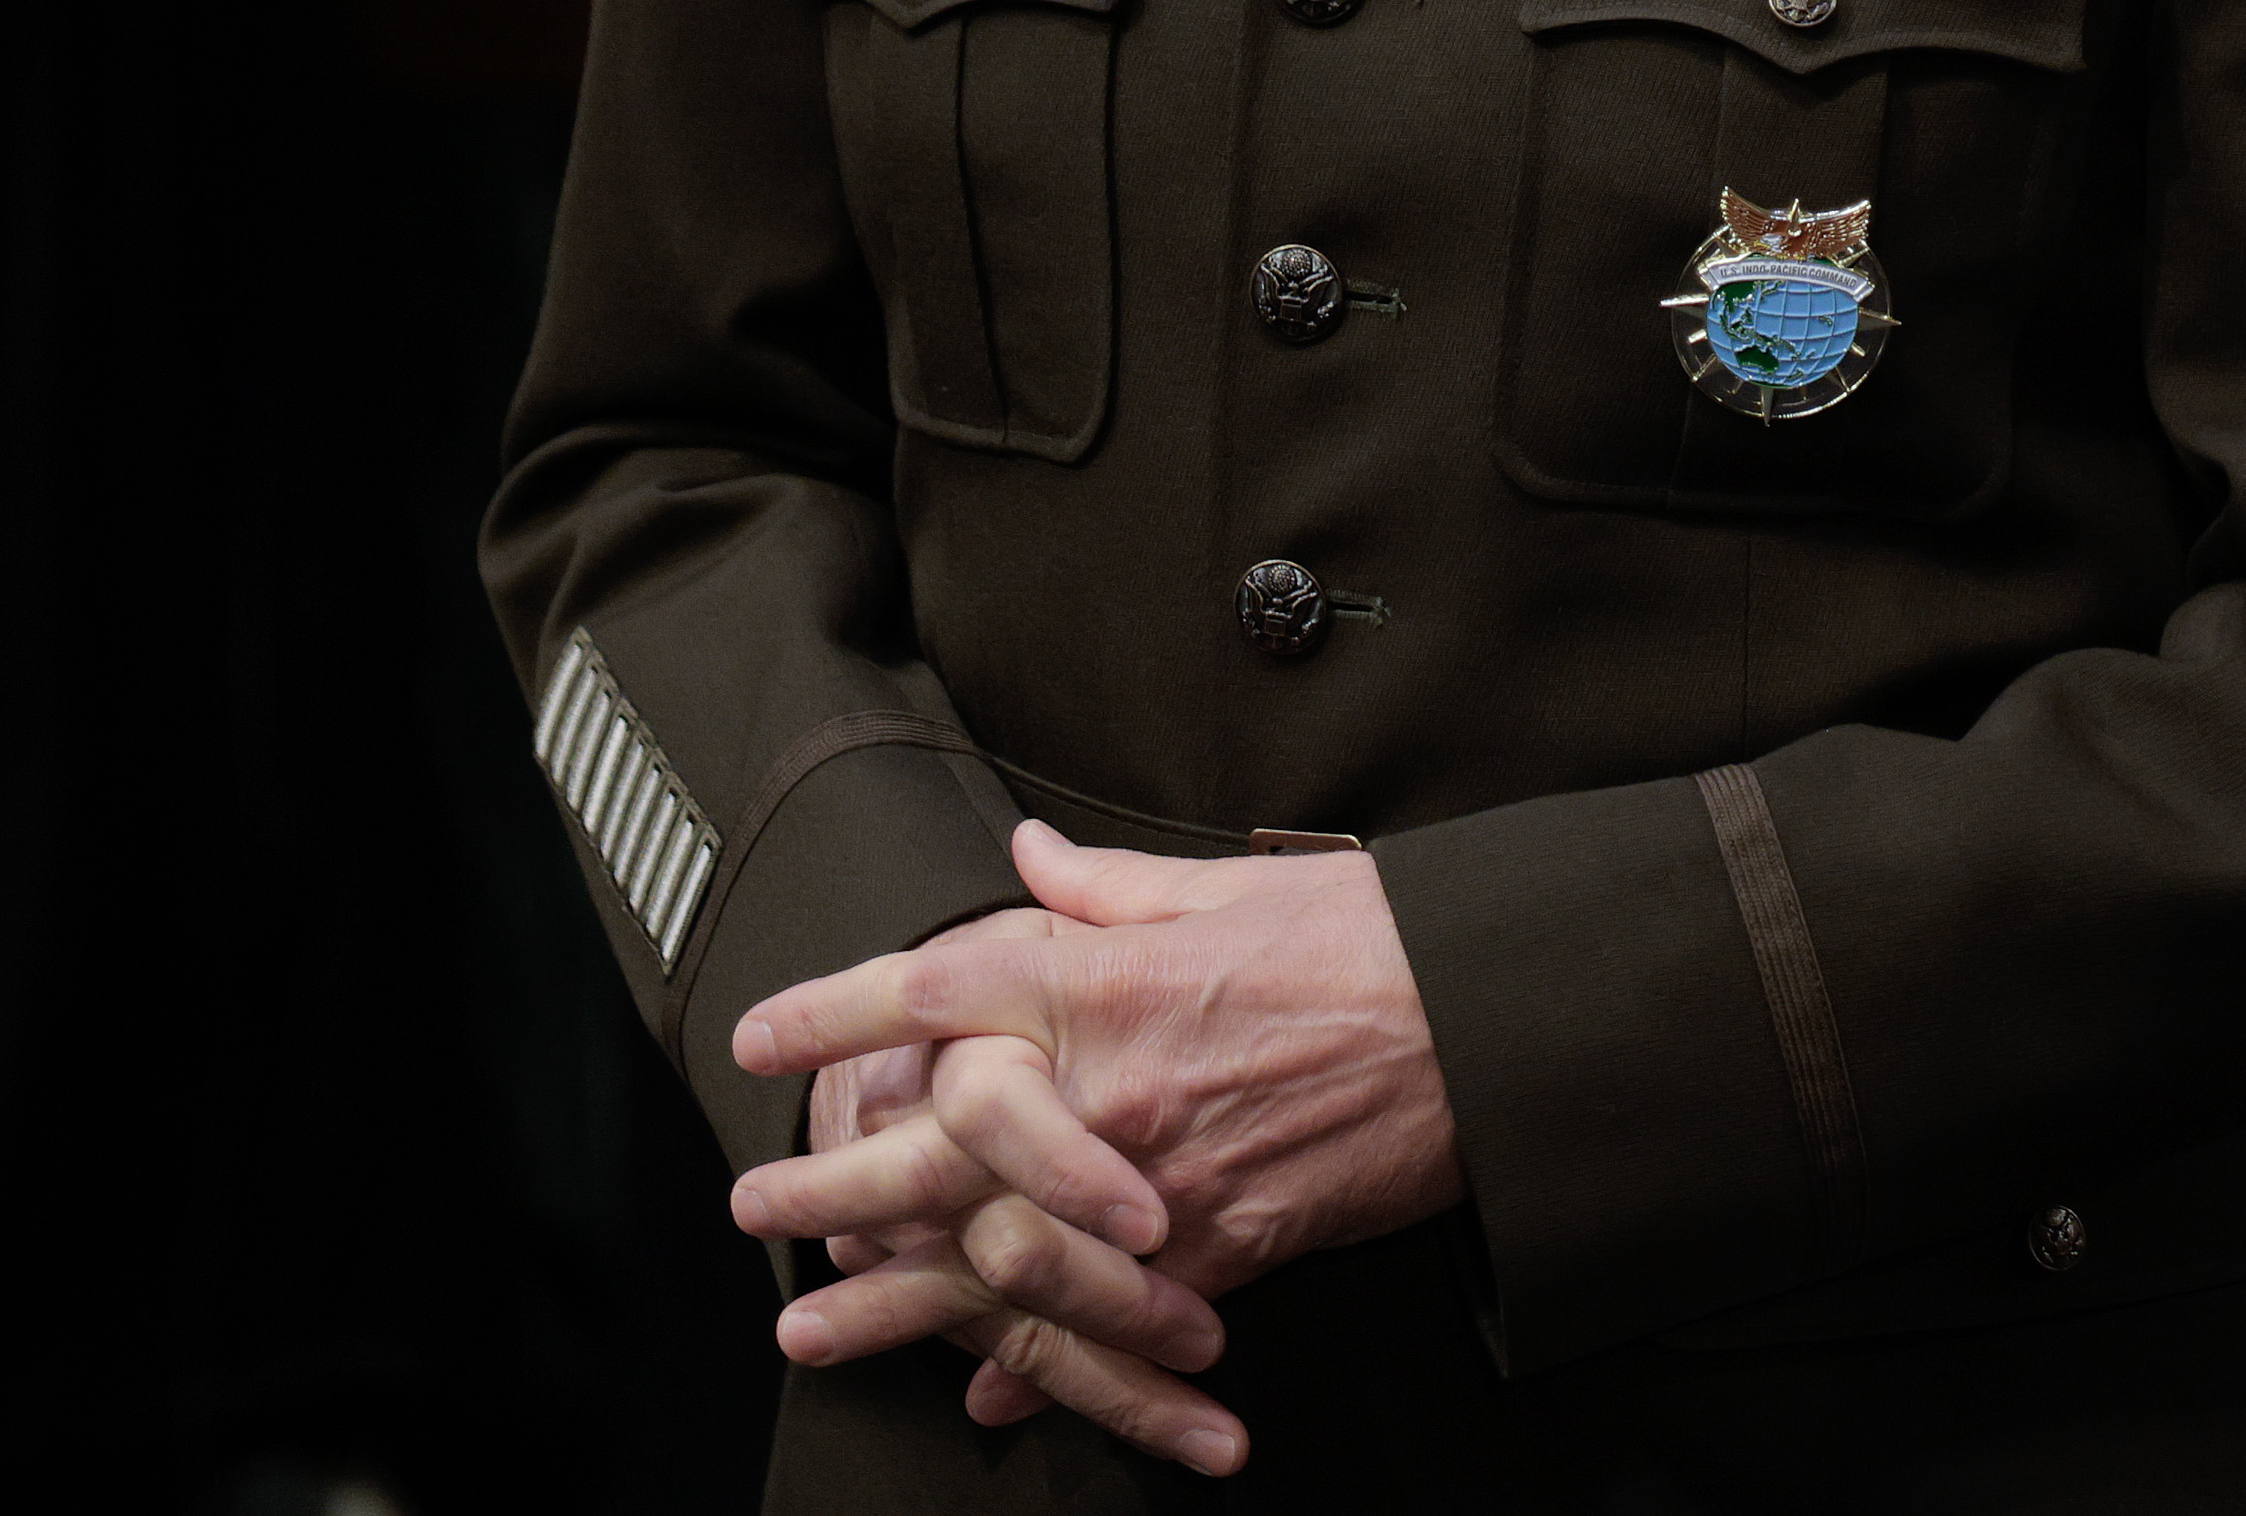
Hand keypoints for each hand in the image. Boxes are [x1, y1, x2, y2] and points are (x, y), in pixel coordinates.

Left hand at [732, 825, 1464, 1431]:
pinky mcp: (1214, 1253)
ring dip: (887, 1299)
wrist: (1491, 1028)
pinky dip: (1029, 1364)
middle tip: (754, 1205)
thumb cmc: (1371, 939)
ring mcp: (1152, 1181)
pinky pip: (1098, 1324)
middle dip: (824, 1177)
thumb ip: (1109, 886)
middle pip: (921, 1142)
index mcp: (1102, 974)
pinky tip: (974, 1386)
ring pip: (984, 1257)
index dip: (827, 1010)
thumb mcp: (1232, 882)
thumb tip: (1027, 859)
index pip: (926, 986)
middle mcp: (1105, 1082)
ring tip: (811, 1321)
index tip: (758, 1036)